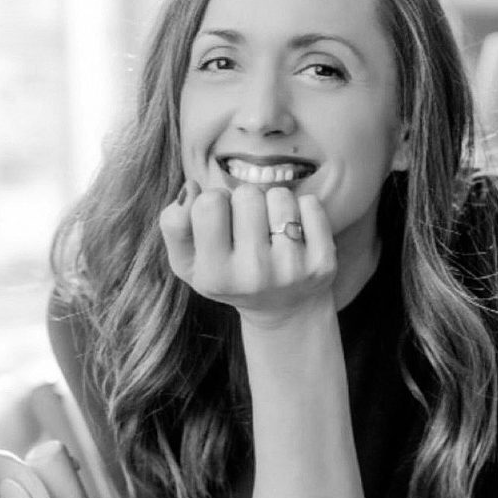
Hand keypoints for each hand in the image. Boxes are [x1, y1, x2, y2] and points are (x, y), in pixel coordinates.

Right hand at [159, 182, 336, 326]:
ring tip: (271, 230)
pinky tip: (295, 233)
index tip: (222, 222)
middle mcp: (254, 275)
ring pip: (280, 195)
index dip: (214, 202)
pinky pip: (310, 203)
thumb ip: (174, 225)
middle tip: (250, 229)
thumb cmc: (228, 274)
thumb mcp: (189, 260)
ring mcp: (292, 270)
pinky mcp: (323, 263)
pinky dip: (302, 209)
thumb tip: (193, 188)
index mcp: (215, 275)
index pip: (209, 202)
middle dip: (246, 202)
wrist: (282, 308)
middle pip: (247, 194)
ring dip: (274, 204)